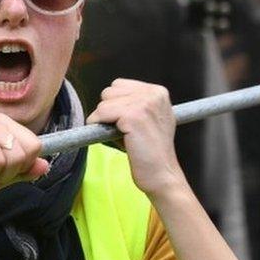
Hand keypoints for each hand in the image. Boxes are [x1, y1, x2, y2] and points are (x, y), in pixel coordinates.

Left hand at [86, 79, 183, 196]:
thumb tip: (105, 98)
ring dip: (104, 120)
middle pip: (109, 92)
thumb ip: (132, 103)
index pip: (118, 85)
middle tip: (123, 130)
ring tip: (122, 135)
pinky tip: (113, 138)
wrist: (161, 174)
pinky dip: (98, 126)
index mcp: (158, 92)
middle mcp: (153, 94)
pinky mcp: (133, 116)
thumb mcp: (148, 118)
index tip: (125, 122)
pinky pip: (100, 114)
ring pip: (103, 103)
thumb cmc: (149, 150)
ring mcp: (144, 104)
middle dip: (108, 111)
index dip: (115, 104)